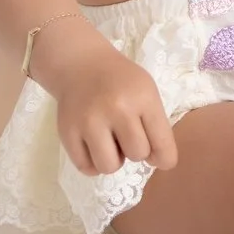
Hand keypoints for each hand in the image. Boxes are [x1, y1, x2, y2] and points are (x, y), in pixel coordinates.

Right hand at [30, 16, 179, 176]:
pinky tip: (95, 146)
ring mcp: (89, 122)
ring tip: (111, 143)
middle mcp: (117, 109)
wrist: (82, 66)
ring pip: (110, 166)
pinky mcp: (68, 133)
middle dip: (136, 151)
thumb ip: (156, 125)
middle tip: (128, 136)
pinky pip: (86, 168)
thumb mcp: (147, 93)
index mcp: (143, 98)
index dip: (165, 157)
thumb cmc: (121, 82)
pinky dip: (93, 164)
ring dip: (114, 160)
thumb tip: (159, 162)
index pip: (162, 142)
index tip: (162, 160)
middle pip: (137, 154)